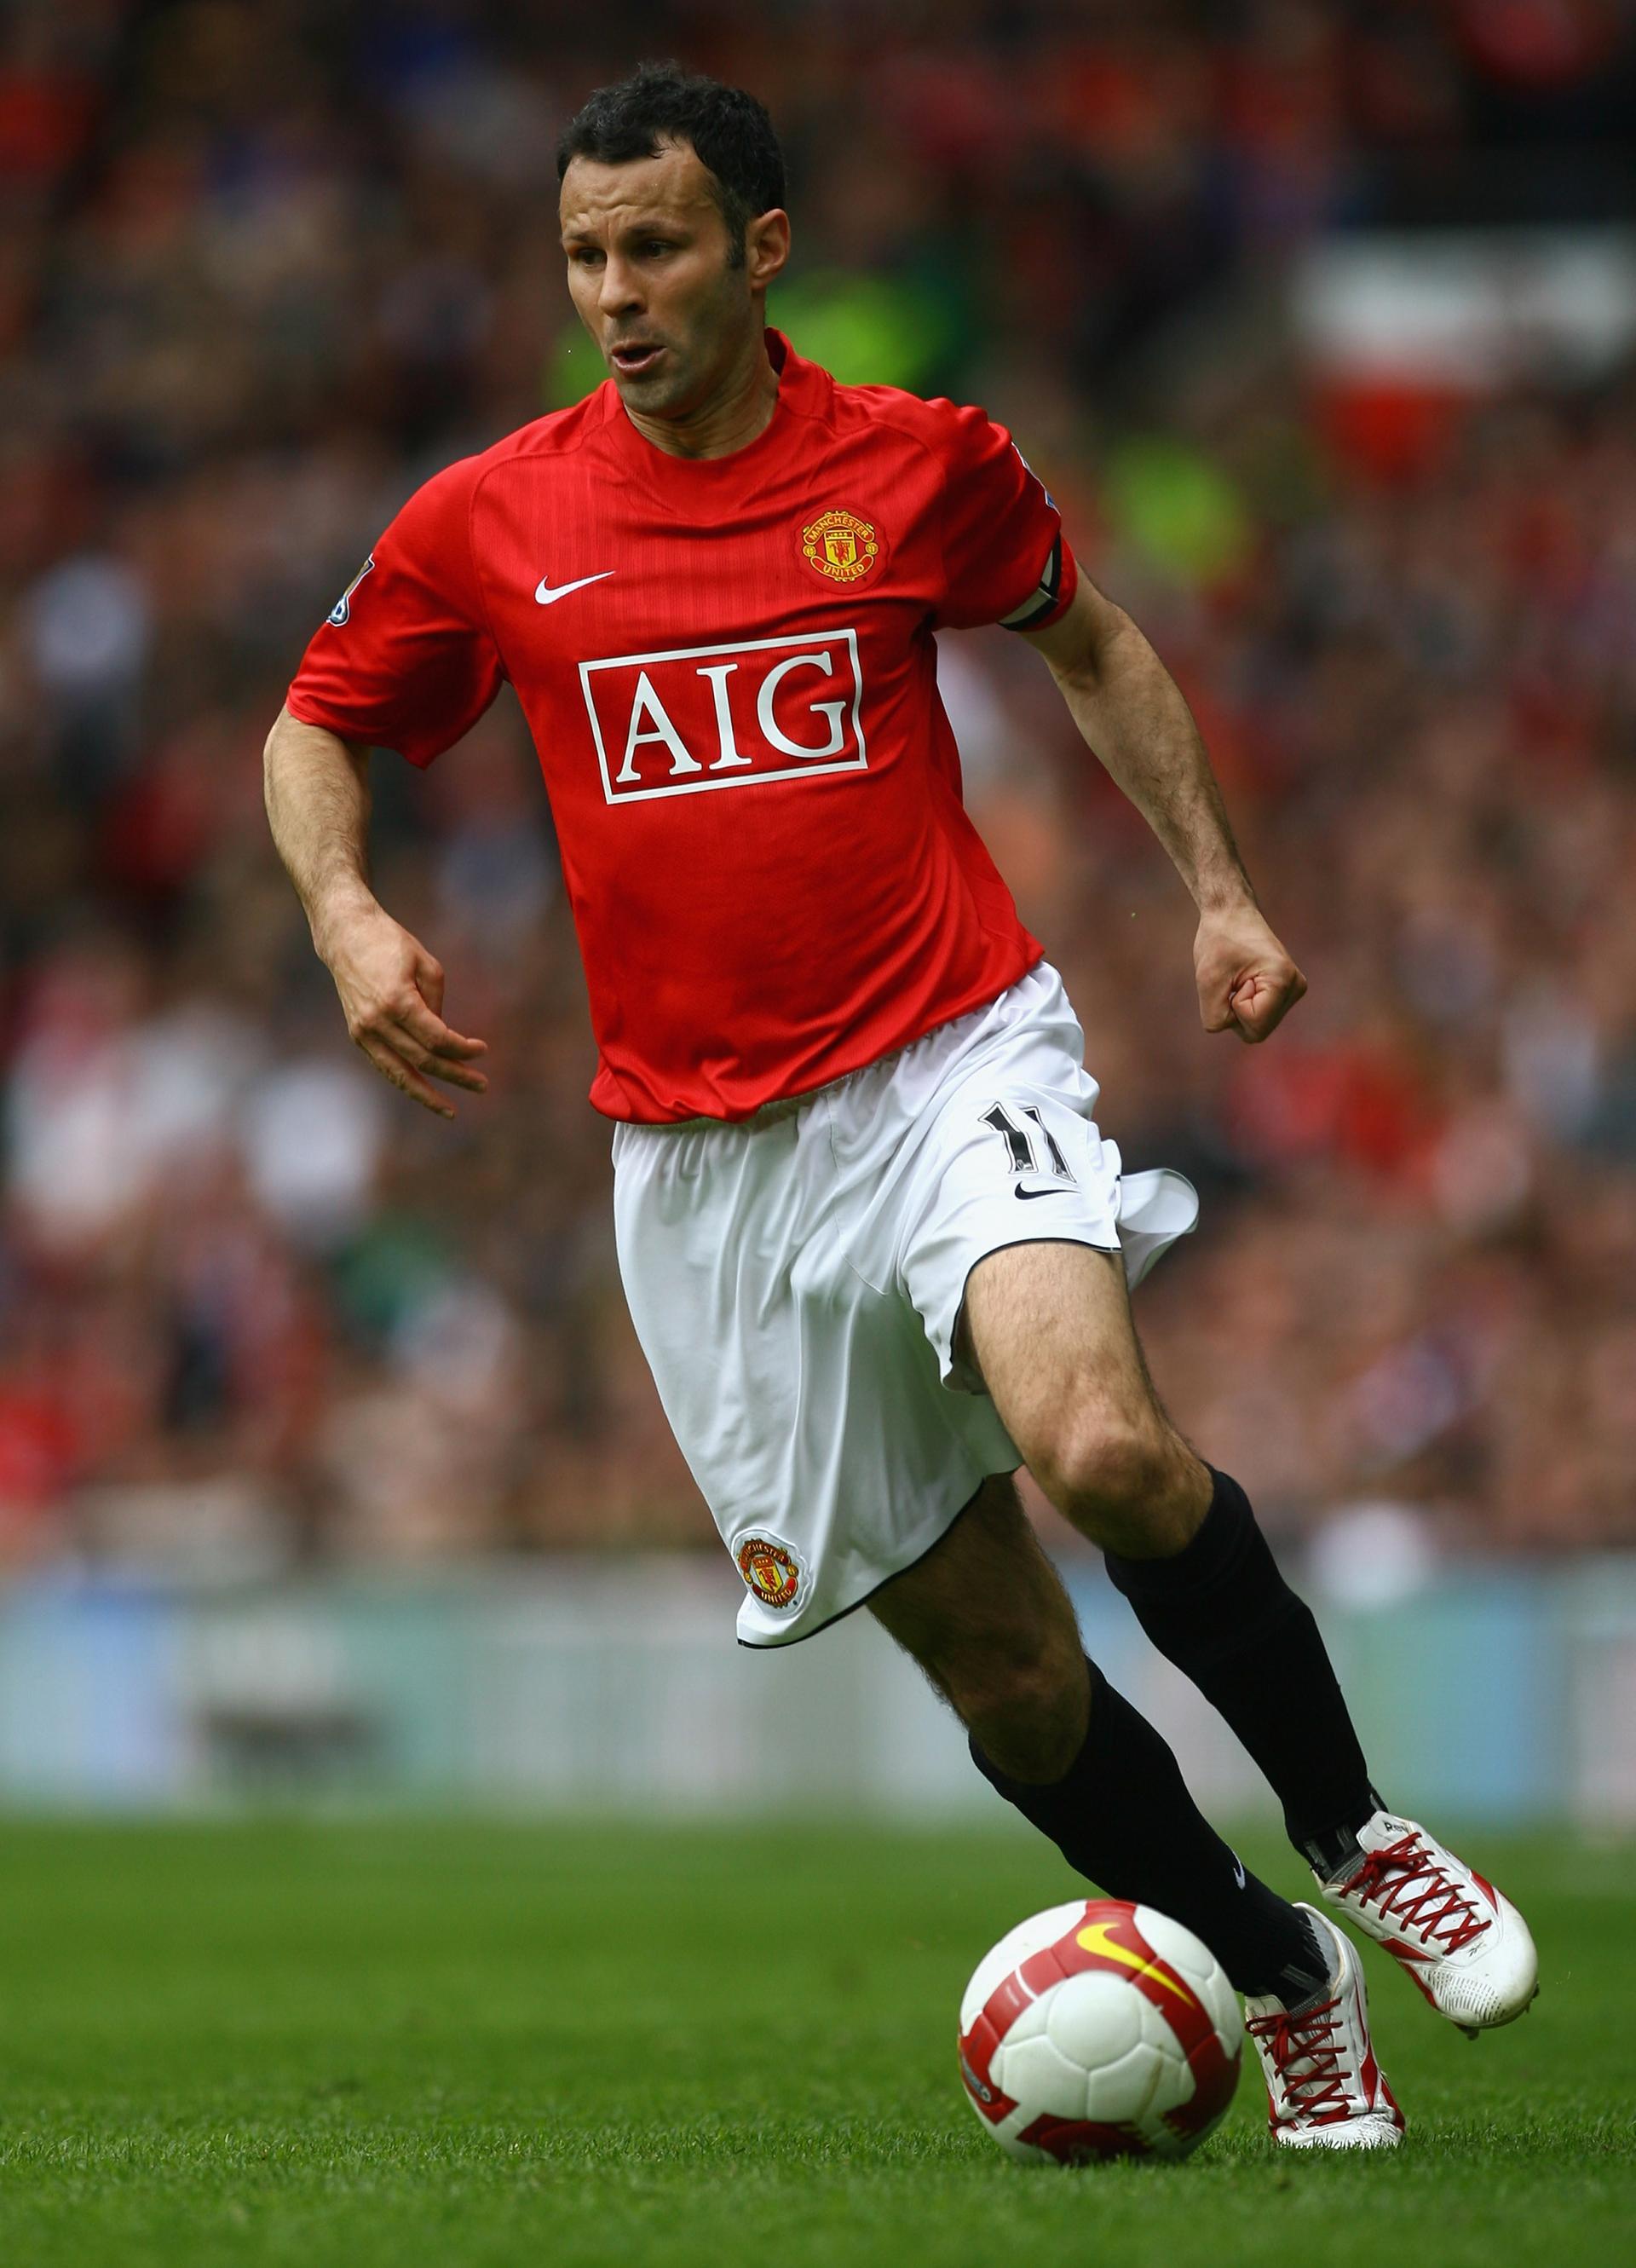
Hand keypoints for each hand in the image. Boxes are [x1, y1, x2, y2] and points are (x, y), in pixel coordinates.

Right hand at [319, 896, 488, 1116]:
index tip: (482, 1049)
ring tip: (451, 1110)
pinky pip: (385, 1066)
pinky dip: (406, 1080)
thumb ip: (437, 1004)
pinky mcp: (357, 1034)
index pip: (436, 1039)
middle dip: (455, 1075)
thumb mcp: (427, 965)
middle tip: (482, 1086)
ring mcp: (363, 1031)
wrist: (346, 935)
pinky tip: (425, 1092)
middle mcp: (376, 1021)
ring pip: (399, 1074)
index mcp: (396, 1000)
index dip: (462, 1049)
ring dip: (427, 1095)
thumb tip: (443, 1037)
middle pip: (422, 1061)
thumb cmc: (391, 944)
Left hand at [1194, 904, 1306, 1044]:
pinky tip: (1243, 981)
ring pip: (1258, 1027)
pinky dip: (1243, 1005)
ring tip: (1238, 978)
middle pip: (1258, 1032)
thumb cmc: (1219, 941)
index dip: (1233, 1007)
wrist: (1231, 913)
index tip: (1234, 978)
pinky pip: (1259, 1017)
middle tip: (1233, 980)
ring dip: (1238, 1009)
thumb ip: (1215, 1017)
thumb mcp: (1207, 981)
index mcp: (1283, 980)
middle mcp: (1296, 987)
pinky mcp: (1286, 992)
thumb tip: (1231, 1030)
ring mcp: (1294, 990)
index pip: (1254, 1025)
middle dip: (1235, 1012)